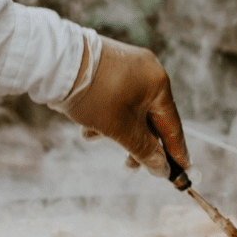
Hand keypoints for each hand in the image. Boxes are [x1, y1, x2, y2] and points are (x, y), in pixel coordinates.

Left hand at [57, 35, 189, 177]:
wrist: (54, 62)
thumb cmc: (94, 95)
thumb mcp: (120, 130)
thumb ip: (144, 151)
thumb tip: (162, 169)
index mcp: (158, 83)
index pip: (172, 126)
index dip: (176, 153)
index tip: (181, 173)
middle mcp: (147, 71)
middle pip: (150, 119)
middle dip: (138, 144)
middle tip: (130, 166)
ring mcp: (127, 67)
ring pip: (130, 111)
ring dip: (116, 131)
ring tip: (93, 137)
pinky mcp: (108, 67)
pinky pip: (115, 99)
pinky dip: (105, 116)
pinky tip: (86, 125)